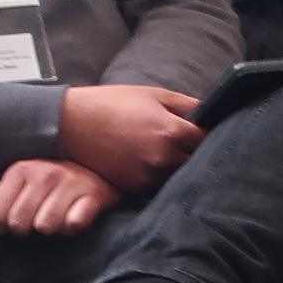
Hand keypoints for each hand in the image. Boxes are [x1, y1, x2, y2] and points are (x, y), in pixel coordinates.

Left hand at [0, 159, 113, 235]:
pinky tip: (74, 215)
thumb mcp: (15, 183)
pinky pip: (73, 225)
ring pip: (46, 227)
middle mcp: (43, 173)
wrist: (98, 162)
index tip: (12, 218)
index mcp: (19, 169)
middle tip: (36, 217)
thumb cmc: (49, 177)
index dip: (1, 225)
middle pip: (19, 225)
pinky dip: (73, 226)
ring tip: (56, 215)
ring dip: (50, 228)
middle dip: (26, 228)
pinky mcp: (93, 194)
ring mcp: (69, 183)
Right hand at [54, 84, 201, 193]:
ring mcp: (148, 177)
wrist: (71, 124)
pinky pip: (158, 185)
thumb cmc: (113, 104)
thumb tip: (211, 112)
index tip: (204, 131)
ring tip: (166, 153)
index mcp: (172, 132)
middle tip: (189, 144)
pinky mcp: (134, 188)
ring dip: (179, 167)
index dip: (209, 134)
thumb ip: (187, 104)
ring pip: (178, 176)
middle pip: (197, 162)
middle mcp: (164, 159)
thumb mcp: (154, 95)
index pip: (209, 139)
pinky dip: (159, 176)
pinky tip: (149, 163)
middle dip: (196, 153)